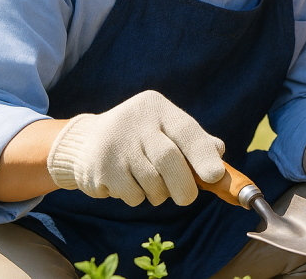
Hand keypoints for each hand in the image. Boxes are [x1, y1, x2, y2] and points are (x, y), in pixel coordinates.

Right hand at [46, 90, 225, 206]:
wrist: (85, 142)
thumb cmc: (141, 138)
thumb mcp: (167, 130)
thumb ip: (195, 141)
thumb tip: (219, 154)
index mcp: (158, 108)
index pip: (186, 131)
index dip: (203, 156)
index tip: (215, 176)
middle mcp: (135, 121)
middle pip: (169, 160)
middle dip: (183, 185)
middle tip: (187, 198)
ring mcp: (115, 145)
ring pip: (151, 183)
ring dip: (158, 193)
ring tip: (150, 183)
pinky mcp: (100, 168)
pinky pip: (132, 194)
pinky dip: (137, 197)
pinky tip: (126, 183)